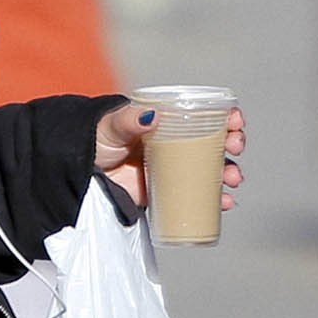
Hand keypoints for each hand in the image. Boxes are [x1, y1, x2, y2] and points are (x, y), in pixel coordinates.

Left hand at [95, 102, 246, 211]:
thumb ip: (128, 119)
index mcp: (169, 121)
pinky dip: (215, 201)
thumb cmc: (98, 139)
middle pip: (215, 141)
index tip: (235, 121)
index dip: (226, 116)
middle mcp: (177, 143)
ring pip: (212, 170)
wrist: (82, 171)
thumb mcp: (112, 125)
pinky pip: (198, 196)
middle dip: (233, 144)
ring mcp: (174, 169)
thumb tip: (151, 115)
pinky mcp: (168, 192)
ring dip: (229, 173)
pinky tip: (224, 204)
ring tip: (232, 180)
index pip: (205, 114)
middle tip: (235, 148)